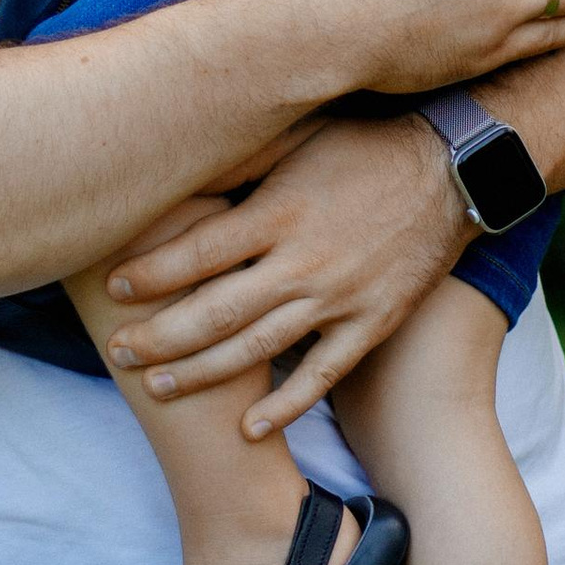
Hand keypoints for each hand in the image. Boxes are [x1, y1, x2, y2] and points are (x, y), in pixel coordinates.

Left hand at [100, 111, 466, 434]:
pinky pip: (323, 373)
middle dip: (160, 335)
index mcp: (280, 211)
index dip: (151, 273)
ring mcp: (340, 297)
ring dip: (202, 373)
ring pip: (258, 348)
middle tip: (117, 353)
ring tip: (158, 386)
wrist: (452, 171)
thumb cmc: (365, 145)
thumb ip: (241, 161)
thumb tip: (178, 165)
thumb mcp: (299, 136)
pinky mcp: (373, 323)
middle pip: (216, 311)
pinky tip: (250, 428)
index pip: (199, 251)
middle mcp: (303, 260)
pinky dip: (287, 404)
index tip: (112, 289)